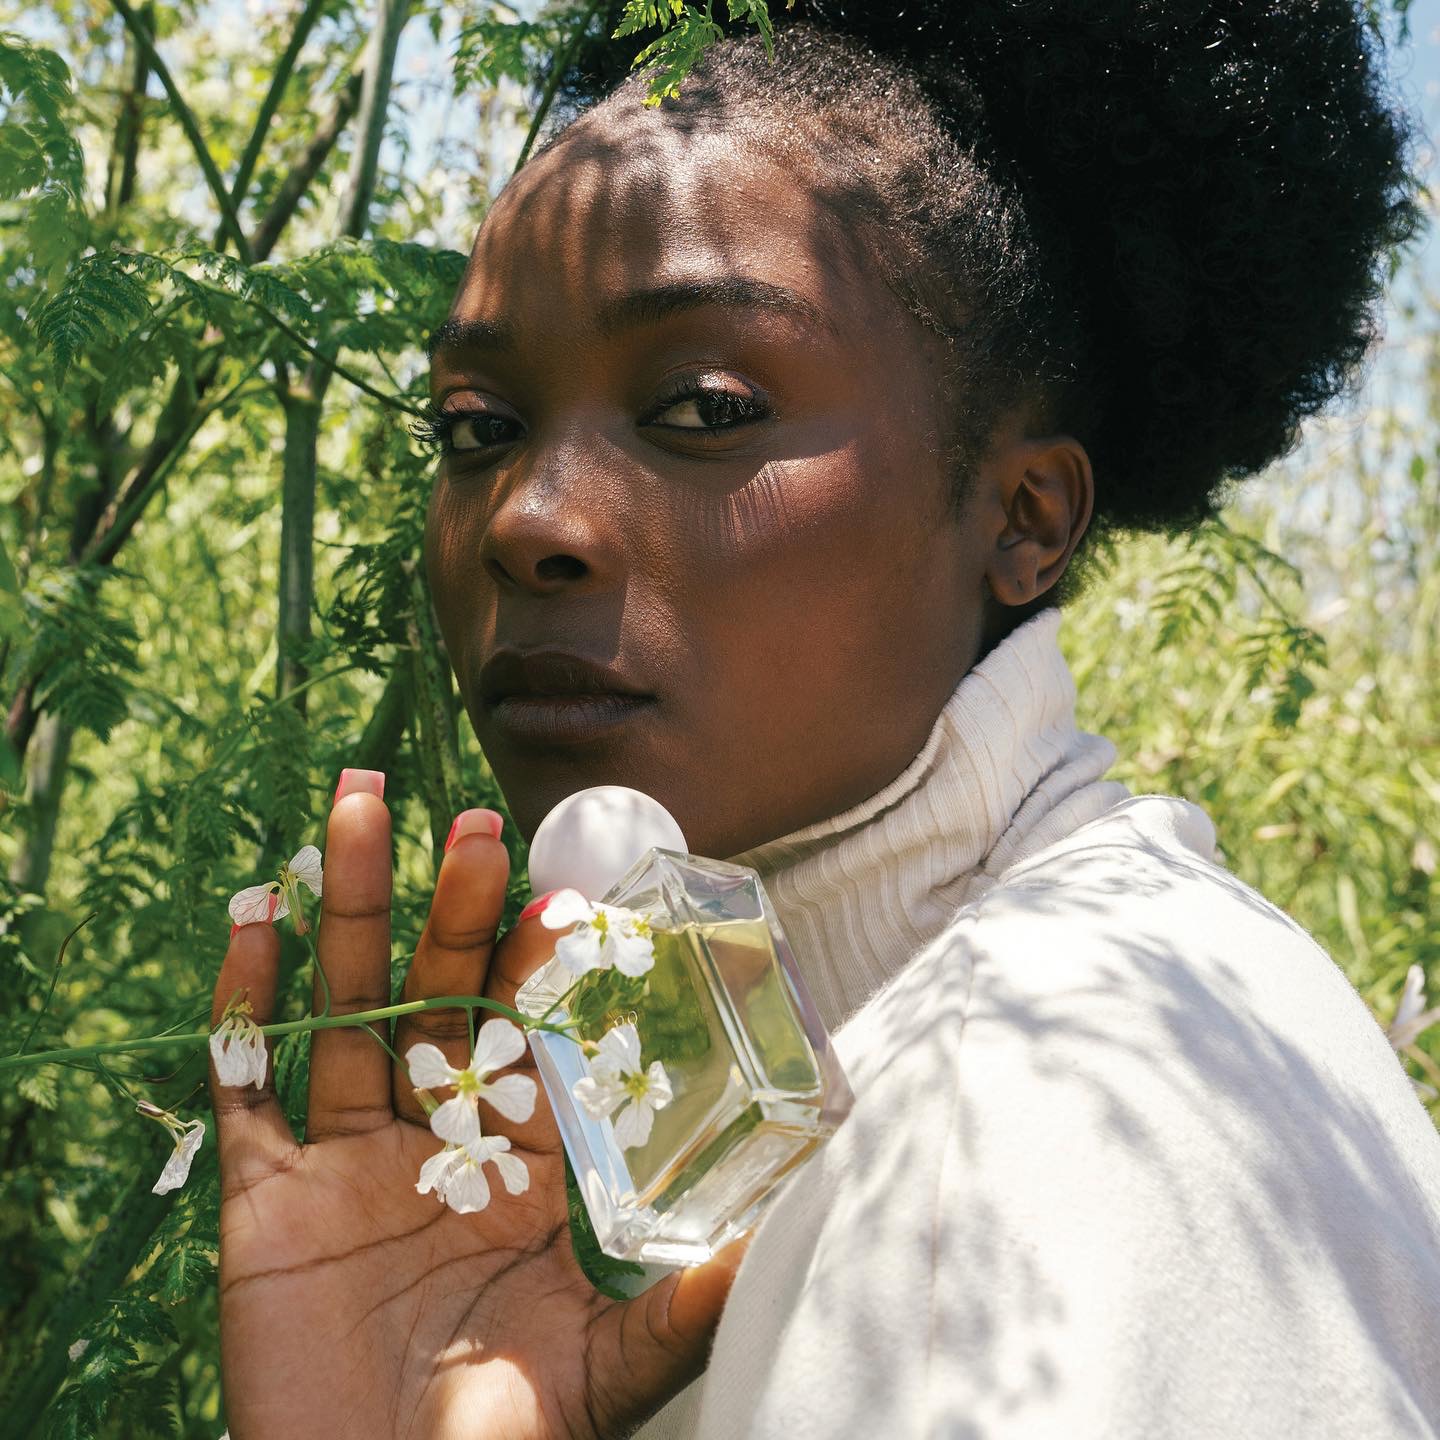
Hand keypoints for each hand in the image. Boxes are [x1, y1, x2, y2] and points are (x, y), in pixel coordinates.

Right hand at [210, 784, 739, 1438]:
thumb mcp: (609, 1363)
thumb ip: (686, 1299)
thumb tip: (785, 1240)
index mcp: (512, 1162)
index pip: (527, 1034)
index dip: (539, 966)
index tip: (562, 899)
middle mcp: (429, 1138)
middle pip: (435, 994)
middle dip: (452, 906)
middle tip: (476, 823)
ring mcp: (343, 1157)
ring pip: (343, 1008)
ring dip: (348, 909)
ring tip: (358, 806)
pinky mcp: (264, 1194)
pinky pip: (250, 1084)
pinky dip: (247, 1006)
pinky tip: (255, 923)